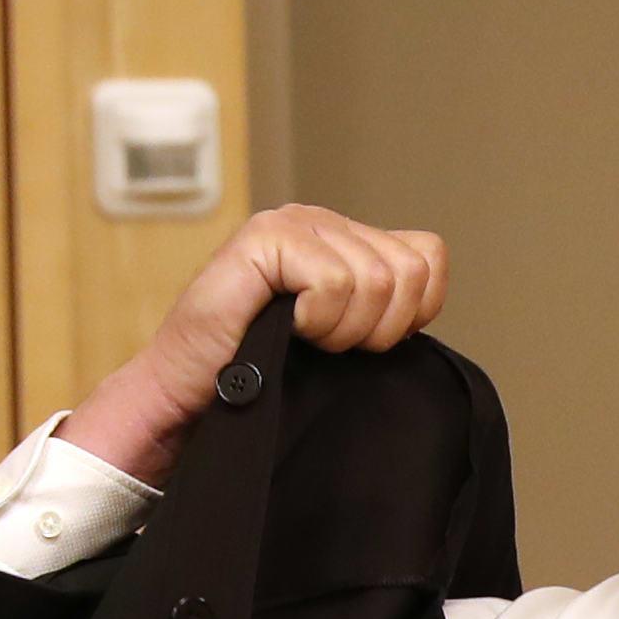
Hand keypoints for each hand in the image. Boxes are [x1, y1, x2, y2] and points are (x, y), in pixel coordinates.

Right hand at [62, 207, 449, 481]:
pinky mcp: (265, 238)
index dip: (413, 313)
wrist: (190, 397)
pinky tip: (284, 325)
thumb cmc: (260, 373)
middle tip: (330, 346)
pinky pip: (335, 281)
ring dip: (343, 329)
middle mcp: (322, 221)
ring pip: (377, 279)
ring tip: (303, 337)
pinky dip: (316, 320)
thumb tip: (425, 307)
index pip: (428, 256)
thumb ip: (384, 310)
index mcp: (346, 239)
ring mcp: (292, 222)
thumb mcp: (343, 340)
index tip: (368, 344)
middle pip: (409, 271)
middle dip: (379, 329)